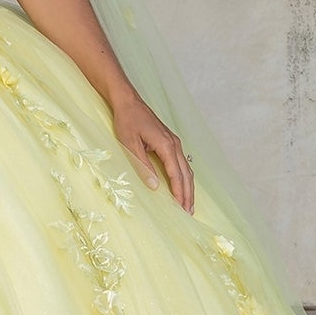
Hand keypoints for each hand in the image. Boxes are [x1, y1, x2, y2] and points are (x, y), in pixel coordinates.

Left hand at [110, 90, 193, 213]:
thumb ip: (143, 166)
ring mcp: (174, 142)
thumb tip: (155, 186)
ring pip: (186, 169)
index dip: (179, 193)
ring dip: (188, 187)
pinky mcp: (170, 142)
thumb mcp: (131, 145)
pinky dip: (184, 177)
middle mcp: (174, 144)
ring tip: (188, 204)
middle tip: (189, 213)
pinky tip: (182, 186)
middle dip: (188, 194)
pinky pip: (182, 163)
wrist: (128, 101)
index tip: (181, 208)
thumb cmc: (127, 121)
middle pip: (186, 174)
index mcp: (166, 145)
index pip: (176, 174)